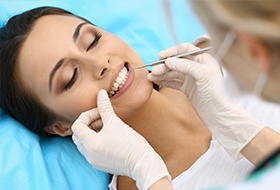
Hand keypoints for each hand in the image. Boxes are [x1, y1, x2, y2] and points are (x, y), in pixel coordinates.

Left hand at [72, 89, 170, 189]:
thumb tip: (101, 93)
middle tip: (102, 118)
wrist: (143, 163)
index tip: (100, 112)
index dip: (87, 115)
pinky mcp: (101, 164)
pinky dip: (96, 140)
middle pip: (78, 135)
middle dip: (88, 123)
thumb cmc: (130, 143)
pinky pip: (92, 150)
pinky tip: (110, 135)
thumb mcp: (115, 123)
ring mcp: (94, 161)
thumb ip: (105, 107)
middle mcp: (89, 154)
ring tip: (107, 125)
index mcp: (90, 144)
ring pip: (85, 143)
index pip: (77, 126)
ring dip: (92, 132)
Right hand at [148, 43, 265, 160]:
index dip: (172, 51)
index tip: (161, 56)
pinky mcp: (187, 89)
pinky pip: (173, 82)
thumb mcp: (203, 74)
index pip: (185, 49)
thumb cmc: (216, 93)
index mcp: (204, 59)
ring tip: (151, 77)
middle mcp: (197, 67)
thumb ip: (186, 65)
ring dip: (162, 73)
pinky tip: (156, 81)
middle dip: (164, 65)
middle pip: (177, 62)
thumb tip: (169, 61)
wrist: (218, 114)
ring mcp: (191, 78)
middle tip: (154, 70)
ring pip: (173, 72)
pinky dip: (164, 81)